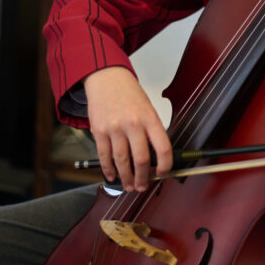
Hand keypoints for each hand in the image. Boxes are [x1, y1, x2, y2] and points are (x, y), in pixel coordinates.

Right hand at [83, 66, 172, 191]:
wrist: (107, 78)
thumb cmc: (129, 93)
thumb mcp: (147, 108)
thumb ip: (151, 131)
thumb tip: (154, 157)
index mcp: (150, 118)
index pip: (163, 148)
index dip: (165, 165)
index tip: (163, 173)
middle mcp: (133, 123)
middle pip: (141, 159)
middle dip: (142, 178)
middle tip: (142, 186)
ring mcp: (115, 128)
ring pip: (121, 162)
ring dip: (126, 178)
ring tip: (128, 185)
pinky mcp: (99, 131)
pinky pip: (104, 156)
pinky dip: (108, 170)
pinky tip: (112, 176)